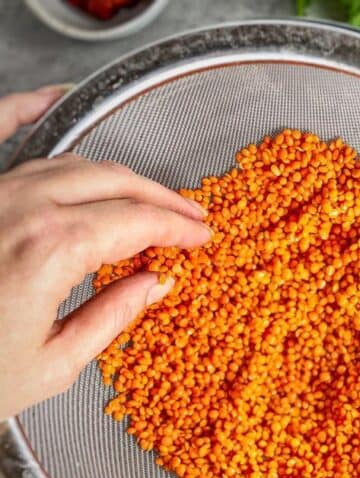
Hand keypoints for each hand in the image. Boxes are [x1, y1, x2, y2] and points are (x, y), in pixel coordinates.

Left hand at [0, 86, 210, 418]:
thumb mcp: (53, 364)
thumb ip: (112, 316)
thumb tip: (156, 285)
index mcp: (50, 252)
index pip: (138, 223)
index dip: (178, 228)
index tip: (201, 237)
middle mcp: (22, 209)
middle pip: (116, 184)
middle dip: (162, 199)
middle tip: (190, 216)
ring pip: (75, 164)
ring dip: (121, 178)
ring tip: (148, 196)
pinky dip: (26, 108)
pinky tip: (52, 95)